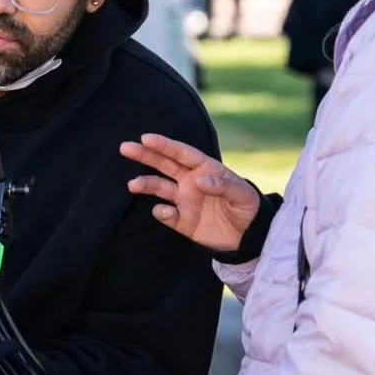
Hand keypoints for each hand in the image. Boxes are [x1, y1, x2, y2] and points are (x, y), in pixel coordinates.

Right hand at [121, 133, 260, 252]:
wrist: (248, 237)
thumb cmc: (248, 208)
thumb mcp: (243, 194)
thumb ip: (223, 185)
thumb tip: (199, 180)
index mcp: (205, 169)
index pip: (182, 154)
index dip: (164, 145)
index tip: (146, 138)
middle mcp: (190, 181)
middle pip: (164, 165)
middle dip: (145, 155)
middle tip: (125, 148)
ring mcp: (185, 201)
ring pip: (159, 188)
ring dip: (145, 184)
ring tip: (132, 185)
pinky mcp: (183, 221)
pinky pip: (167, 215)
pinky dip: (162, 213)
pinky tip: (164, 211)